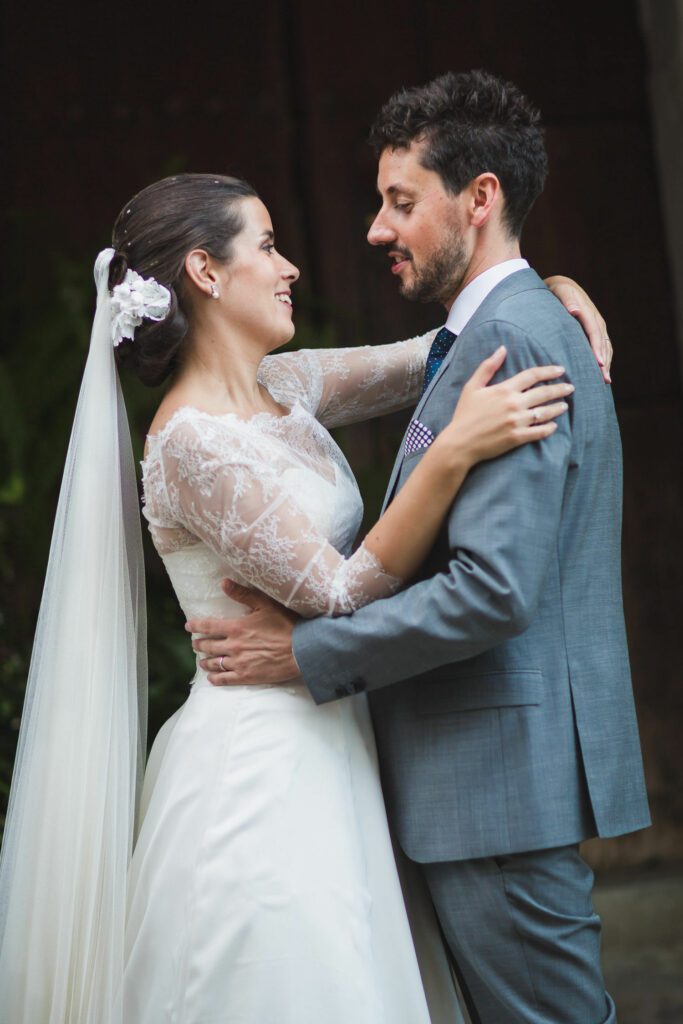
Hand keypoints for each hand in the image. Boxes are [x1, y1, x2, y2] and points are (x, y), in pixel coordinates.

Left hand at [186, 580, 299, 685]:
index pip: (208, 626)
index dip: (195, 626)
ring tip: (201, 660)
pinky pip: (224, 679)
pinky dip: (215, 678)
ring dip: (204, 661)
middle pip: (207, 646)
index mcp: (236, 627)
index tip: (189, 626)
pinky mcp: (246, 676)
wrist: (302, 650)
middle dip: (198, 644)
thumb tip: (223, 583)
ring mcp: (239, 663)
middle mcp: (233, 646)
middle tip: (195, 644)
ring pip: (213, 663)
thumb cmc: (286, 625)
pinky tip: (212, 678)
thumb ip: (243, 594)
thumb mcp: (265, 604)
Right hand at [440, 346, 573, 464]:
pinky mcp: (517, 438)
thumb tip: (502, 349)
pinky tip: (554, 426)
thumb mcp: (472, 387)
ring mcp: (516, 422)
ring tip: (564, 405)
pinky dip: (549, 428)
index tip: (560, 370)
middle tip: (570, 387)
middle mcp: (513, 404)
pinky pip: (539, 432)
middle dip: (559, 389)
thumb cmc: (464, 414)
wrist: (459, 443)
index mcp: (504, 389)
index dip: (548, 371)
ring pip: (545, 412)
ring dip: (557, 408)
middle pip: (543, 393)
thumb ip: (488, 367)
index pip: (532, 375)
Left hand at [544, 275, 612, 382]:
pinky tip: (602, 371)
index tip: (599, 363)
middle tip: (604, 378)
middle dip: (604, 361)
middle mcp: (596, 319)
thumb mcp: (561, 291)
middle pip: (602, 343)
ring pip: (605, 346)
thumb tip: (575, 310)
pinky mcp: (595, 329)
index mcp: (588, 311)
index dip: (597, 348)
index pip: (594, 332)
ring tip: (605, 380)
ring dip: (606, 362)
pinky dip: (604, 357)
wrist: (562, 285)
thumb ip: (568, 300)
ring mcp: (597, 325)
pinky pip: (602, 345)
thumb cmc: (558, 290)